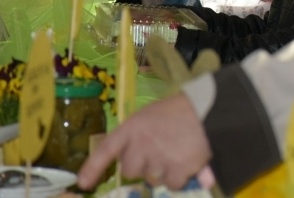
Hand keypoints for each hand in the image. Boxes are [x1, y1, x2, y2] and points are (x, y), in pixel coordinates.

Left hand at [77, 93, 210, 189]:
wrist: (209, 109)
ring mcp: (157, 160)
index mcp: (132, 128)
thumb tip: (140, 159)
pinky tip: (188, 160)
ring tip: (178, 150)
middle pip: (131, 169)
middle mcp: (140, 145)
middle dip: (143, 164)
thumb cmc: (180, 110)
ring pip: (153, 178)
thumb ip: (143, 138)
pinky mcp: (175, 171)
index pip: (106, 150)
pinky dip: (180, 177)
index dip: (93, 168)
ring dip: (164, 170)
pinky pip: (172, 184)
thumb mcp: (154, 116)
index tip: (84, 183)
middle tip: (159, 151)